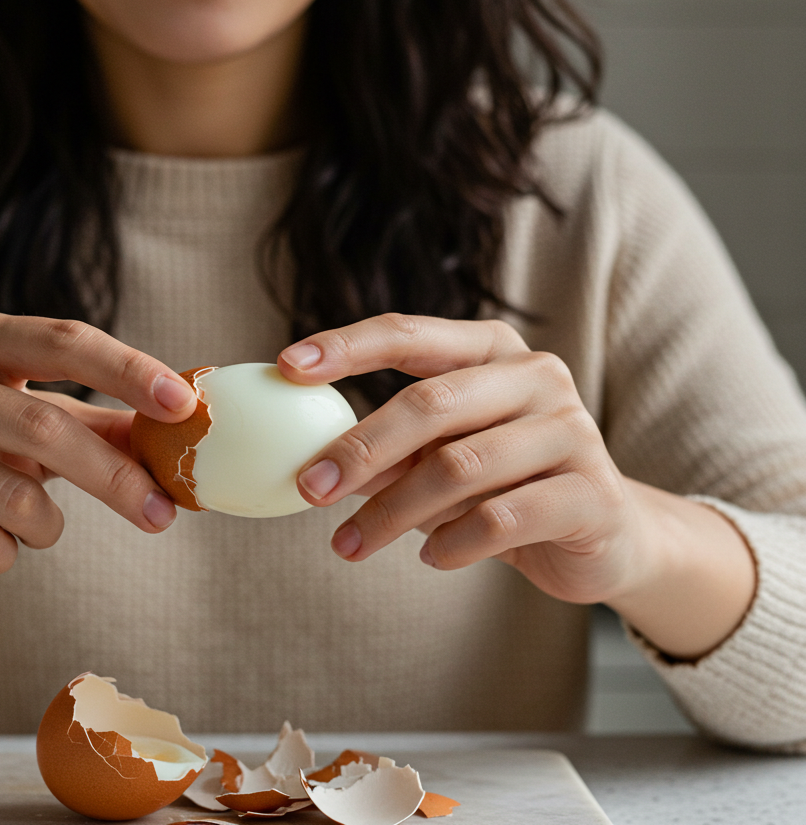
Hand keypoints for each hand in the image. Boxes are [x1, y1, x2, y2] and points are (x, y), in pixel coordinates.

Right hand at [0, 310, 195, 577]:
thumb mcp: (2, 417)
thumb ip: (84, 423)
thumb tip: (173, 434)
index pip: (63, 341)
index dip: (130, 371)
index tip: (185, 405)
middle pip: (45, 427)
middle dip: (115, 478)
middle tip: (162, 516)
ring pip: (15, 498)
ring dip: (45, 527)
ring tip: (30, 527)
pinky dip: (0, 554)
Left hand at [279, 314, 754, 657]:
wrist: (607, 538)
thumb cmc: (504, 486)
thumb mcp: (438, 460)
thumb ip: (386, 453)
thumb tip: (305, 462)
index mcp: (492, 350)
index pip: (410, 334)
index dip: (346, 346)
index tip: (285, 365)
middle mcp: (537, 377)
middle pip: (430, 404)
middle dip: (359, 449)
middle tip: (308, 488)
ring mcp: (573, 432)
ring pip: (460, 467)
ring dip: (392, 513)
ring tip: (350, 545)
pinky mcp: (592, 495)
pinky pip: (501, 519)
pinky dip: (452, 543)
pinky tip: (431, 557)